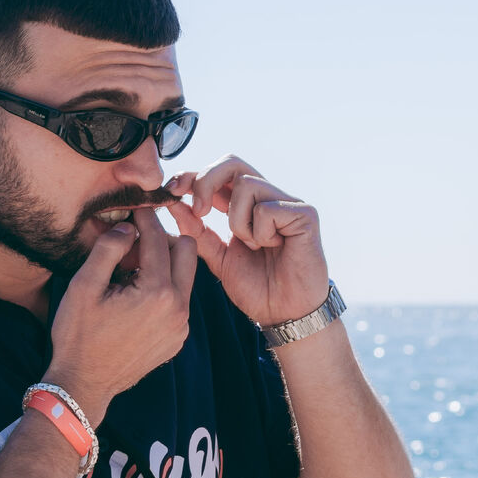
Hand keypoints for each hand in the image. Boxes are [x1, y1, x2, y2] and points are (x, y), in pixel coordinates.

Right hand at [46, 209, 196, 420]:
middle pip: (186, 251)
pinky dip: (163, 290)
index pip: (158, 239)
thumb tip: (128, 228)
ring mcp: (181, 326)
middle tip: (132, 243)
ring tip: (130, 271)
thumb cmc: (78, 336)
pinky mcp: (177, 338)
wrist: (85, 383)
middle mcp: (178, 309)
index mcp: (157, 292)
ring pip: (185, 276)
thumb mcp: (84, 286)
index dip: (145, 219)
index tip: (135, 208)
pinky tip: (135, 296)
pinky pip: (180, 301)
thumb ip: (108, 249)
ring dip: (163, 265)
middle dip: (162, 239)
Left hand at [168, 156, 329, 328]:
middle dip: (207, 182)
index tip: (172, 191)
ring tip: (252, 245)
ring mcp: (286, 203)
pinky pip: (267, 208)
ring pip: (247, 185)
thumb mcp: (218, 258)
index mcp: (244, 206)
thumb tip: (173, 205)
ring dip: (238, 220)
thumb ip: (197, 232)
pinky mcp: (305, 214)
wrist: (285, 314)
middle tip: (200, 211)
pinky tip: (273, 247)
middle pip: (232, 163)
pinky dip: (261, 232)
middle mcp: (266, 198)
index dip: (192, 177)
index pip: (217, 174)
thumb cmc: (258, 288)